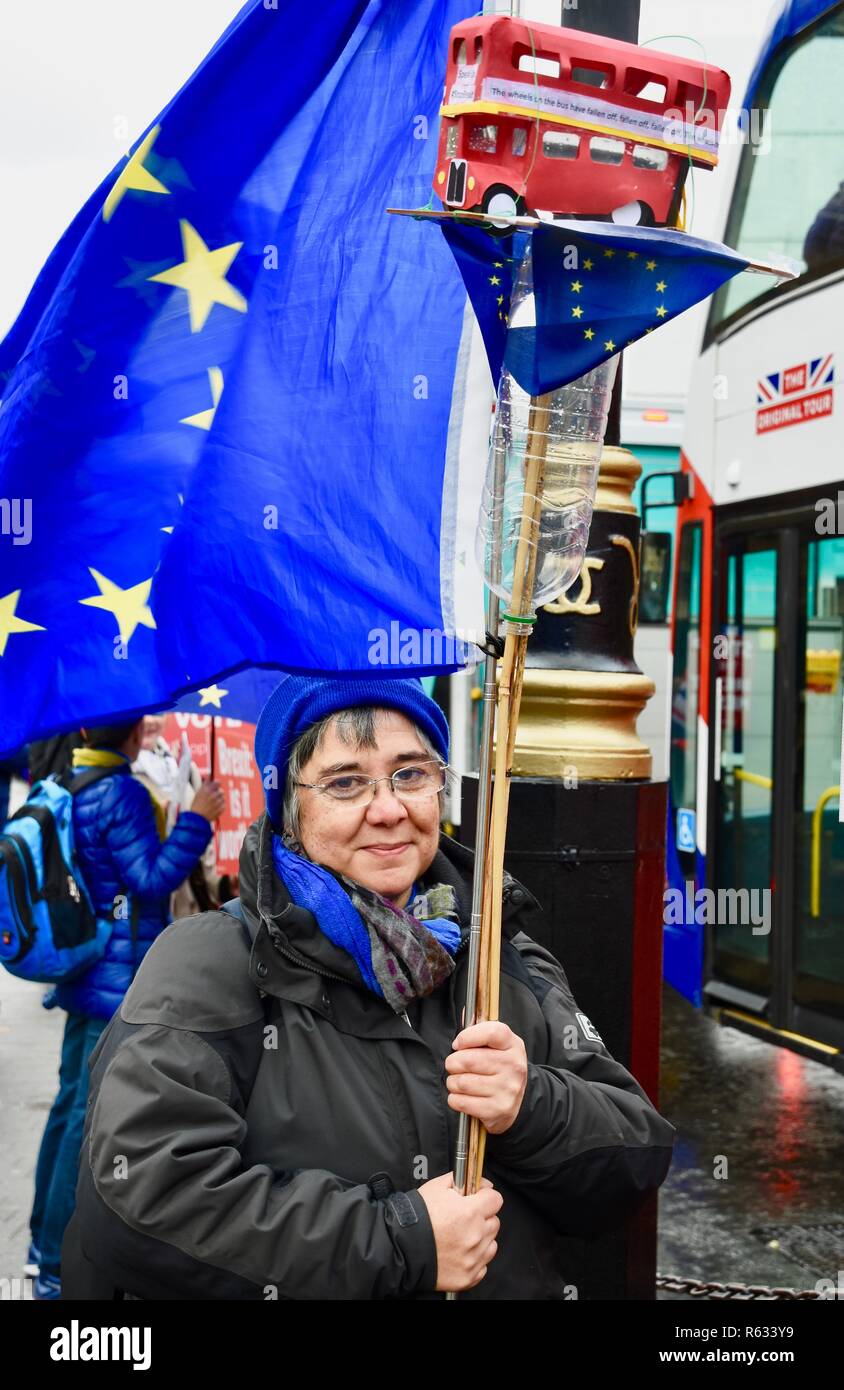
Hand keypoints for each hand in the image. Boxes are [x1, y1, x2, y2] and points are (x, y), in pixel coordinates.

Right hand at [191, 780, 225, 822]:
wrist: (197, 819)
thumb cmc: (196, 805)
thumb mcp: (198, 793)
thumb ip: (205, 784)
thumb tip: (209, 775)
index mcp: (207, 790)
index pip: (217, 783)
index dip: (217, 784)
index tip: (216, 786)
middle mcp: (213, 795)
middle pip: (220, 791)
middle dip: (217, 794)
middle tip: (212, 798)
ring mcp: (218, 802)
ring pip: (222, 798)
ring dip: (219, 800)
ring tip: (212, 805)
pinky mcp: (221, 808)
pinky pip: (223, 805)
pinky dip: (220, 806)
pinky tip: (213, 809)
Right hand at [416, 1172, 501, 1291]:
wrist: (400, 1248)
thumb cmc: (417, 1217)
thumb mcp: (436, 1187)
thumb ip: (461, 1180)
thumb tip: (482, 1183)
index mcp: (470, 1212)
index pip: (495, 1199)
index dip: (486, 1196)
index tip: (478, 1199)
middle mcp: (475, 1236)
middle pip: (494, 1222)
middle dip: (482, 1218)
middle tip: (464, 1219)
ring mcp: (473, 1258)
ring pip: (491, 1243)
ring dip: (481, 1239)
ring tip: (460, 1236)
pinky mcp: (468, 1276)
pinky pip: (483, 1265)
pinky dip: (475, 1259)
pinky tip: (459, 1252)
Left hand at [445, 1021, 528, 1134]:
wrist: (518, 1102)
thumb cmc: (500, 1068)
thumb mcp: (497, 1046)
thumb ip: (480, 1031)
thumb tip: (464, 1012)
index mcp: (513, 1045)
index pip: (491, 1032)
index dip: (467, 1036)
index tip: (458, 1044)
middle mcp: (514, 1066)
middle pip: (468, 1060)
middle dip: (452, 1063)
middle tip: (454, 1065)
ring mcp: (507, 1089)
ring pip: (462, 1082)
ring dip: (452, 1082)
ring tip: (458, 1081)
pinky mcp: (498, 1109)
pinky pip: (461, 1102)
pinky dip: (454, 1099)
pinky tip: (462, 1096)